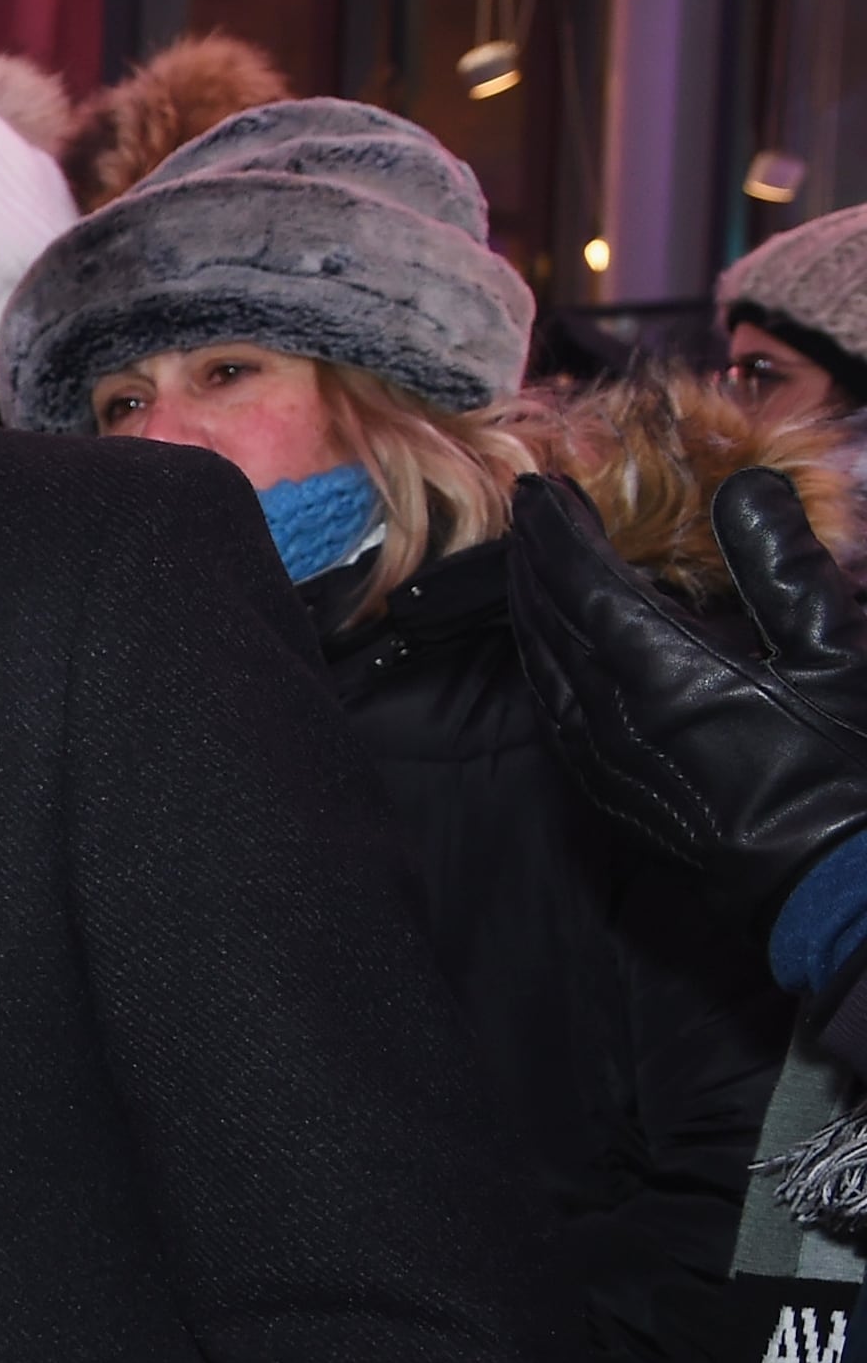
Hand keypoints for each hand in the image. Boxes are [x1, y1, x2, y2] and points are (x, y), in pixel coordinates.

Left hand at [507, 468, 866, 923]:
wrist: (827, 875)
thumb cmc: (840, 766)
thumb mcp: (834, 653)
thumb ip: (783, 567)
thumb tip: (746, 487)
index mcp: (666, 674)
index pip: (586, 586)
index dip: (559, 533)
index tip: (543, 490)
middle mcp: (616, 715)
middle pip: (550, 621)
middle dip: (533, 559)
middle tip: (527, 510)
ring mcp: (603, 757)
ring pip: (542, 667)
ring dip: (529, 608)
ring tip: (527, 562)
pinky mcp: (606, 790)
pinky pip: (553, 714)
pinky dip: (540, 665)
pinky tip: (544, 648)